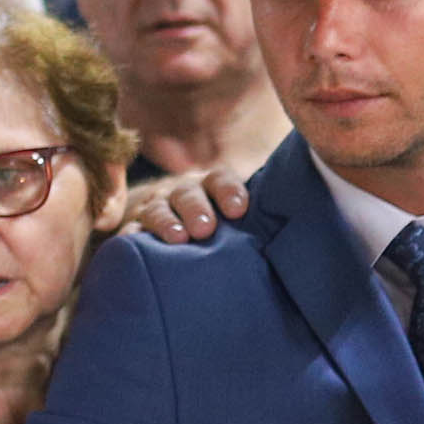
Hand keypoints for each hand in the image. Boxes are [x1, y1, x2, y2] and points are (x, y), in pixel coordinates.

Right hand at [124, 164, 249, 243]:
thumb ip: (254, 218)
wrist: (164, 223)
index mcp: (208, 186)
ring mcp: (153, 208)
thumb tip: (294, 231)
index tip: (239, 210)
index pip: (220, 179)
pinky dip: (130, 238)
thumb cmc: (211, 224)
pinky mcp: (131, 229)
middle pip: (187, 192)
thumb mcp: (230, 217)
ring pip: (157, 209)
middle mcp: (180, 192)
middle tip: (206, 228)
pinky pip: (128, 232)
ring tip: (178, 238)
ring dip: (166, 221)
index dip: (228, 191)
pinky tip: (133, 244)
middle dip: (197, 208)